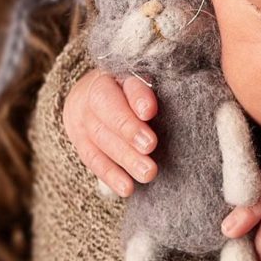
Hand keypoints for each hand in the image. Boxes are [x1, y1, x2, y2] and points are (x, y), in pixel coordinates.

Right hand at [62, 68, 159, 195]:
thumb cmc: (132, 90)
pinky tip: (127, 188)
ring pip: (101, 138)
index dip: (138, 97)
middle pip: (110, 111)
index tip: (150, 112)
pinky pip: (93, 159)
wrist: (91, 96)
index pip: (126, 82)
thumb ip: (155, 92)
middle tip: (151, 146)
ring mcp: (83, 118)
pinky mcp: (79, 141)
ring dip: (125, 158)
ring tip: (148, 173)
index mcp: (116, 72)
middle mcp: (94, 92)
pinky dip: (111, 175)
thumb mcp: (143, 83)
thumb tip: (181, 99)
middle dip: (129, 131)